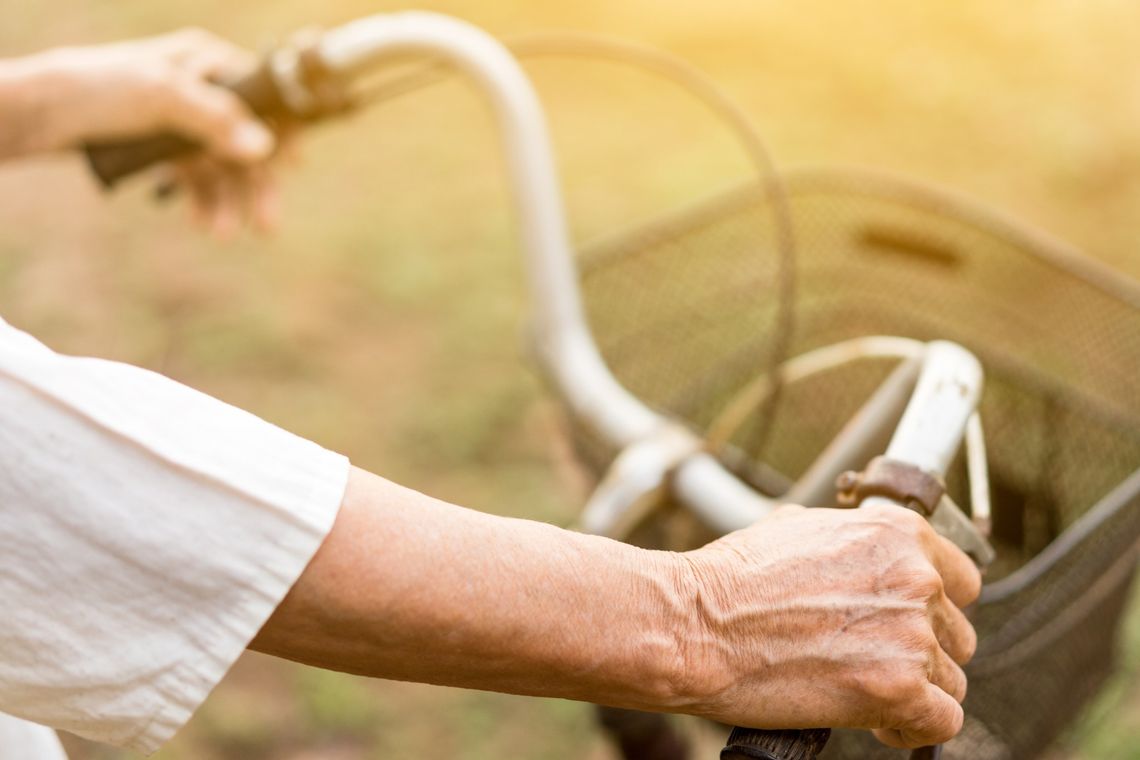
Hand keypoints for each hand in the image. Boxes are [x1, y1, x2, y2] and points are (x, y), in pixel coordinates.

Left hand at [16, 29, 283, 233]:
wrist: (39, 115)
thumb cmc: (98, 91)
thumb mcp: (161, 98)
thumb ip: (215, 121)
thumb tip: (266, 148)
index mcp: (207, 64)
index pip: (262, 97)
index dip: (281, 130)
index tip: (293, 165)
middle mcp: (203, 91)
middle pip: (246, 141)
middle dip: (255, 184)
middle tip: (267, 226)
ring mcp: (185, 122)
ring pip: (222, 166)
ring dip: (227, 200)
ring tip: (223, 233)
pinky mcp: (165, 148)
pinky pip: (196, 178)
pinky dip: (203, 199)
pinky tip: (204, 222)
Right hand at [675, 503, 980, 748]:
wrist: (697, 625)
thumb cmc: (732, 580)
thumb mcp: (797, 529)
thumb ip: (851, 542)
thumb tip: (865, 560)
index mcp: (897, 534)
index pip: (960, 580)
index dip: (934, 608)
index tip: (909, 624)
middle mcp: (915, 578)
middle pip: (956, 633)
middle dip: (921, 650)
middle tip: (872, 660)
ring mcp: (911, 634)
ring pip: (950, 679)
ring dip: (914, 689)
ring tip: (865, 691)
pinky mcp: (899, 688)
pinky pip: (941, 721)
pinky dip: (912, 726)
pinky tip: (878, 720)